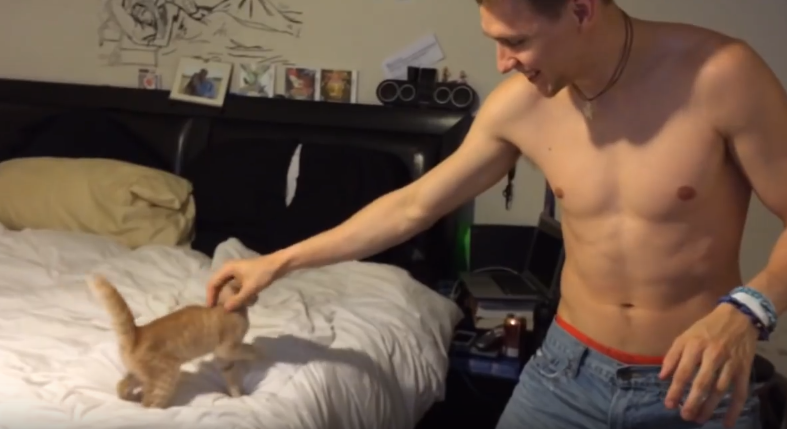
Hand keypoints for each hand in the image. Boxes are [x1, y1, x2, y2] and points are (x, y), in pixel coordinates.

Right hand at [206, 254, 285, 310]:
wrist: (279, 265)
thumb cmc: (263, 274)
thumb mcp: (250, 289)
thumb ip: (237, 300)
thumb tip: (225, 309)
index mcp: (227, 269)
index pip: (212, 283)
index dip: (210, 297)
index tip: (211, 309)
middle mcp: (229, 269)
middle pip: (219, 285)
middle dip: (221, 298)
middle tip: (221, 311)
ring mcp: (237, 272)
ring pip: (229, 287)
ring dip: (233, 297)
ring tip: (237, 306)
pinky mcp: (244, 275)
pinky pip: (237, 287)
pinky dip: (241, 294)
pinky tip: (251, 300)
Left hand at [659, 303, 758, 426]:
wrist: (739, 317)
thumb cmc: (706, 328)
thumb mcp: (685, 336)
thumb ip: (672, 356)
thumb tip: (662, 377)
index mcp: (695, 346)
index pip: (683, 372)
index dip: (675, 390)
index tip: (669, 404)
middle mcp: (713, 355)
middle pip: (702, 383)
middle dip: (692, 402)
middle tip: (685, 416)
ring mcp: (730, 363)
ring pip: (720, 390)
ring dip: (709, 407)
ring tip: (699, 419)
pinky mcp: (744, 369)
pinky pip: (740, 392)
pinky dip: (735, 409)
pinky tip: (727, 422)